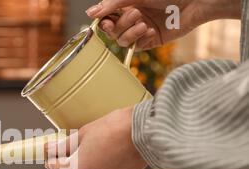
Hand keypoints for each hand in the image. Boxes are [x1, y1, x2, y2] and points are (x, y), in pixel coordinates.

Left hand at [45, 107, 146, 168]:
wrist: (143, 133)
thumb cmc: (112, 128)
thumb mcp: (83, 134)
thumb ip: (64, 145)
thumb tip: (50, 148)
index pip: (57, 167)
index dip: (52, 160)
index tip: (51, 155)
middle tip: (68, 157)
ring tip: (87, 163)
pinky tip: (104, 167)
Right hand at [86, 0, 241, 50]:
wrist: (194, 2)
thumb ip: (111, 4)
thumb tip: (90, 13)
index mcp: (126, 4)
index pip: (105, 17)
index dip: (103, 21)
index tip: (106, 21)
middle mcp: (131, 17)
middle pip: (112, 31)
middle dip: (122, 24)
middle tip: (137, 14)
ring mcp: (140, 30)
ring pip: (122, 41)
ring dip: (131, 34)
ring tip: (144, 24)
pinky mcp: (151, 41)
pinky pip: (136, 48)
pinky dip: (142, 40)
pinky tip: (152, 31)